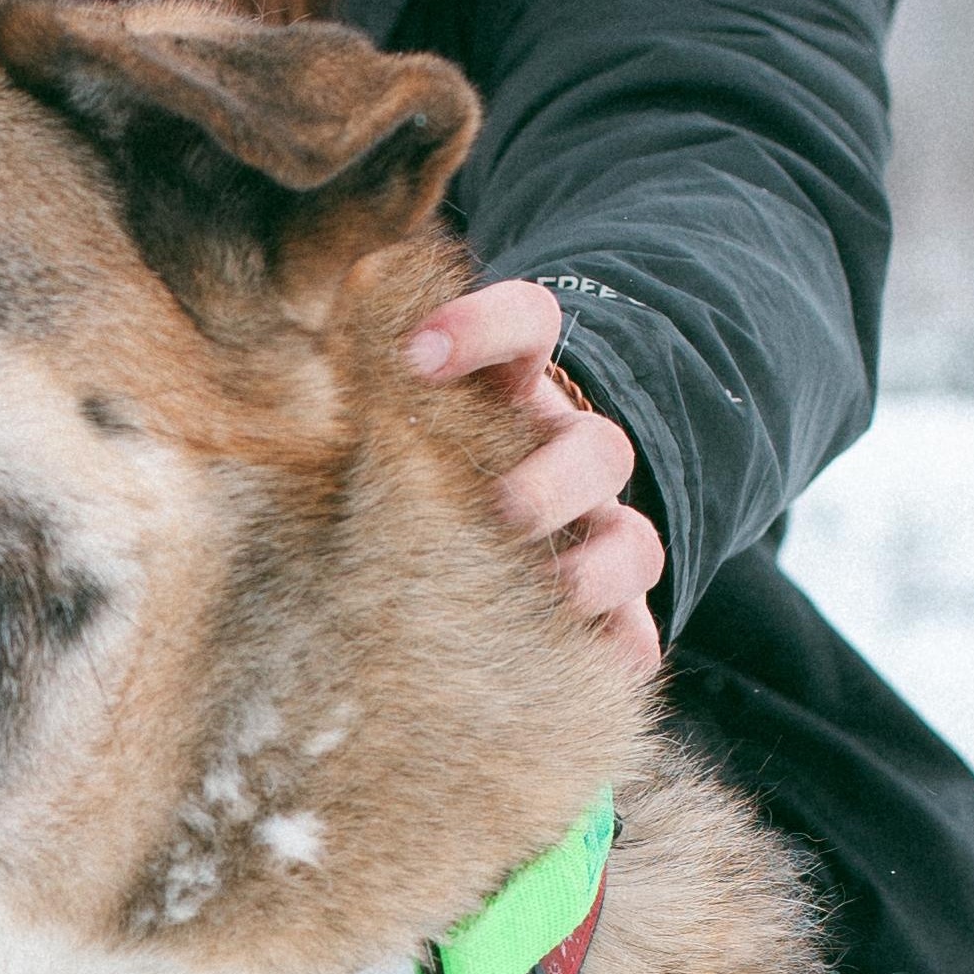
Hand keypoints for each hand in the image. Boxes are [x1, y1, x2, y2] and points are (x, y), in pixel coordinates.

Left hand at [405, 279, 664, 678]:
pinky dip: (622, 648)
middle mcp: (569, 461)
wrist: (470, 547)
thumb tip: (337, 308)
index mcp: (517, 397)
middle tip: (500, 510)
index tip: (416, 355)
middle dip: (550, 480)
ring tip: (550, 591)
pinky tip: (600, 665)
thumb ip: (366, 385)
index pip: (530, 326)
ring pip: (632, 541)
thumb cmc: (411, 471)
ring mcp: (598, 540)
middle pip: (597, 450)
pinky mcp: (611, 616)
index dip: (484, 327)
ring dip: (593, 567)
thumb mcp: (390, 421)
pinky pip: (636, 635)